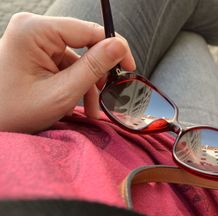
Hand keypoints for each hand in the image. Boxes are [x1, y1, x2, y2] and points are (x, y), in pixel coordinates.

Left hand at [0, 12, 134, 132]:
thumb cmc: (14, 112)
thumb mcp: (62, 92)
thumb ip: (94, 67)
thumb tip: (119, 47)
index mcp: (35, 31)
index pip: (88, 30)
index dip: (115, 48)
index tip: (130, 68)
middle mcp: (33, 29)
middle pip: (84, 45)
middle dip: (97, 74)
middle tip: (107, 96)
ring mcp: (33, 41)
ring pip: (78, 58)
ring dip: (88, 84)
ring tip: (90, 109)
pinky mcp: (35, 53)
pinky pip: (66, 65)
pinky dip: (75, 84)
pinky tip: (76, 104)